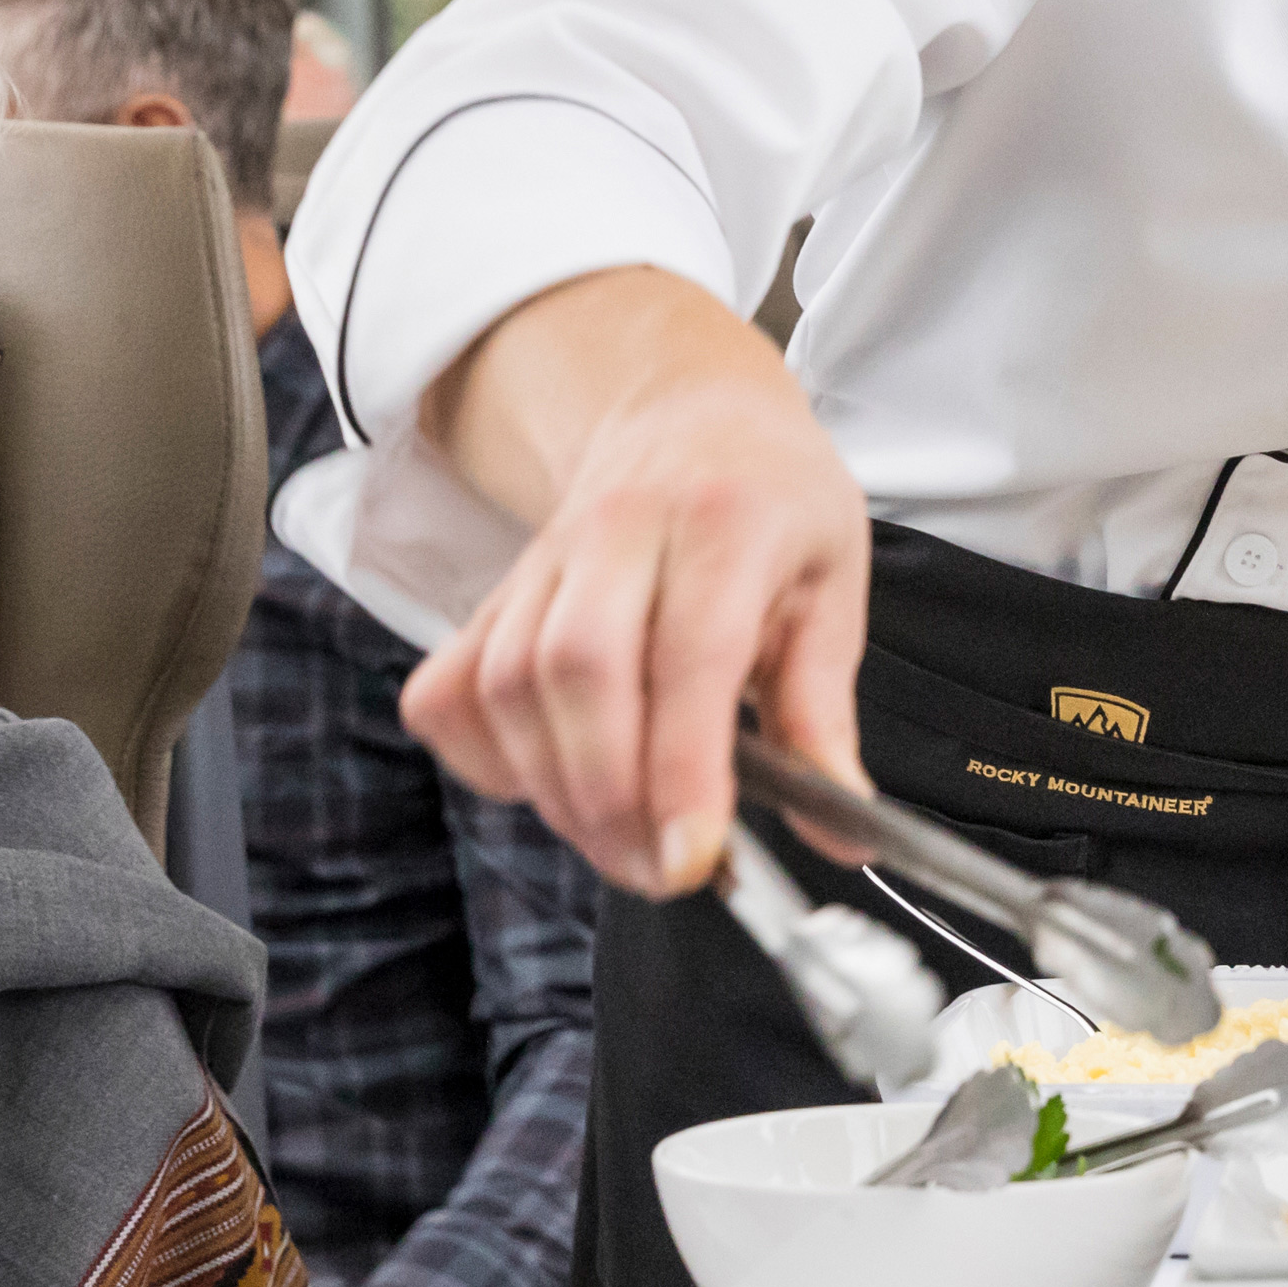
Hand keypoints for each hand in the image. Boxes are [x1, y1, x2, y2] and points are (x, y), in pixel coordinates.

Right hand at [407, 265, 873, 894]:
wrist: (684, 415)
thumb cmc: (770, 505)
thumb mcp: (832, 589)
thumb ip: (822, 715)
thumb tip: (838, 831)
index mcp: (728, 520)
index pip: (690, 652)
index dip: (682, 766)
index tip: (694, 858)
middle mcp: (622, 530)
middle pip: (576, 668)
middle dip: (609, 795)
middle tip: (658, 870)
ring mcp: (543, 559)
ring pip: (508, 684)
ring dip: (556, 791)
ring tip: (619, 842)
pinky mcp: (490, 594)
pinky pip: (449, 689)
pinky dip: (483, 759)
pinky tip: (547, 784)